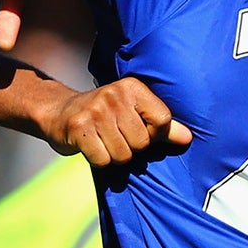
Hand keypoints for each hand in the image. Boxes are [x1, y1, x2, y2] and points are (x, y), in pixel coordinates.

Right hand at [47, 77, 192, 165]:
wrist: (59, 113)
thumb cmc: (105, 116)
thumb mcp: (134, 114)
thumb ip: (162, 127)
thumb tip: (188, 139)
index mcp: (133, 87)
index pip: (162, 121)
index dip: (153, 135)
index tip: (138, 129)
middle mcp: (114, 95)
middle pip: (142, 142)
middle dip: (131, 148)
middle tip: (115, 136)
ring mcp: (95, 111)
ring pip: (123, 155)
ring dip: (114, 156)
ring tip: (104, 141)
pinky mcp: (78, 128)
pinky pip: (103, 160)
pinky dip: (99, 160)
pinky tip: (91, 146)